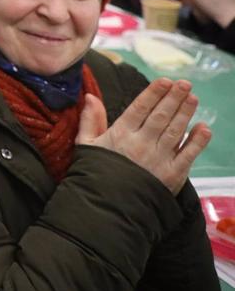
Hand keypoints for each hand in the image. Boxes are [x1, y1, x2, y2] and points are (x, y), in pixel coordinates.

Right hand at [76, 78, 210, 194]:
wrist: (108, 209)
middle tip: (184, 84)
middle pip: (161, 116)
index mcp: (121, 134)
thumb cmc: (95, 174)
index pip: (140, 107)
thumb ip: (90, 120)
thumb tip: (90, 96)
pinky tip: (203, 128)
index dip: (154, 93)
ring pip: (175, 130)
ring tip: (192, 98)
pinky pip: (188, 154)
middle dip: (174, 98)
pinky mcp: (173, 175)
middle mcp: (142, 143)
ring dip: (185, 113)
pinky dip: (197, 141)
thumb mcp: (86, 145)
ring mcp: (159, 159)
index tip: (165, 81)